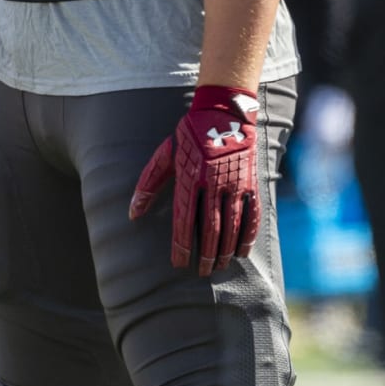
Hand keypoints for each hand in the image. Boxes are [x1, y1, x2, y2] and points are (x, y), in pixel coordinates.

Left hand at [129, 85, 260, 275]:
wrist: (223, 113)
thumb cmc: (189, 135)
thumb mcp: (165, 155)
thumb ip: (148, 184)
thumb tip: (132, 213)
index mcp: (190, 177)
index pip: (185, 220)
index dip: (182, 245)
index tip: (179, 263)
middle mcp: (213, 183)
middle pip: (212, 229)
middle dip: (207, 255)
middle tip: (202, 272)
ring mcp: (234, 183)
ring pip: (233, 226)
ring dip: (226, 251)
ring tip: (220, 266)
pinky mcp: (251, 182)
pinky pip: (252, 214)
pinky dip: (248, 236)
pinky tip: (243, 251)